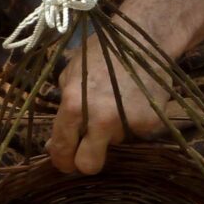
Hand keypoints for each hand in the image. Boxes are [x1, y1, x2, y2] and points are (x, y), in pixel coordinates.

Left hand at [47, 37, 177, 174]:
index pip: (61, 149)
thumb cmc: (102, 52)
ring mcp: (128, 122)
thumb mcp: (71, 74)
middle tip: (88, 152)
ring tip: (118, 103)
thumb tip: (53, 146)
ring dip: (113, 131)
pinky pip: (135, 133)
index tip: (66, 162)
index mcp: (73, 105)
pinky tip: (134, 102)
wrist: (145, 38)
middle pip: (89, 165)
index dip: (62, 161)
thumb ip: (62, 110)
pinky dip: (133, 123)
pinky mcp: (150, 123)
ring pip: (115, 145)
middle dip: (85, 163)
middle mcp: (100, 118)